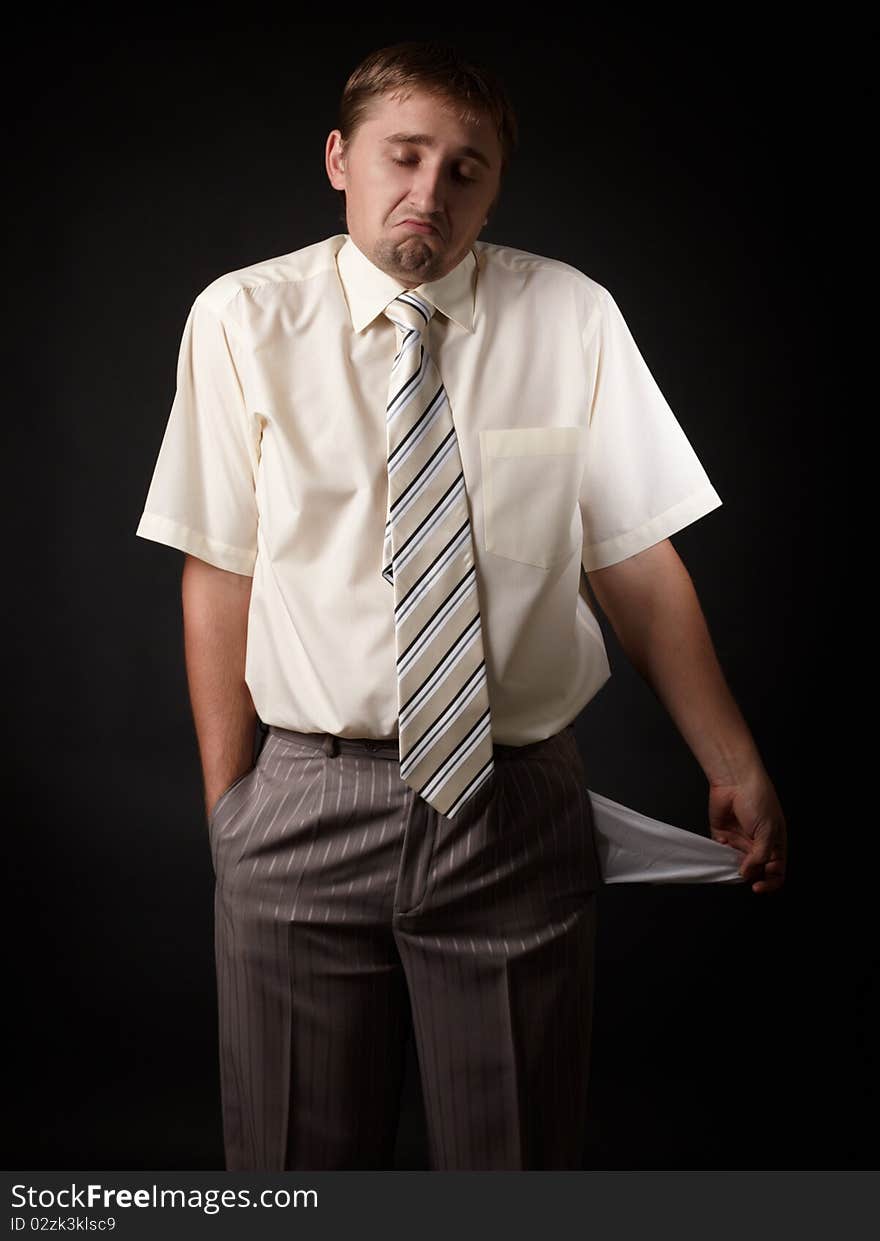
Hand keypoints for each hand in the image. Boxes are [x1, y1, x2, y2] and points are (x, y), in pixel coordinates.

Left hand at [708, 768, 786, 893]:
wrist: (735, 781)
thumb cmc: (758, 800)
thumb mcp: (767, 831)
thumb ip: (760, 856)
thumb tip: (748, 874)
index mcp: (775, 844)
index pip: (776, 872)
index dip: (770, 882)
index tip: (758, 887)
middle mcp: (758, 845)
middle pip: (755, 871)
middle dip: (749, 876)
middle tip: (742, 874)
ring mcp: (740, 841)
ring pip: (737, 865)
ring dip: (732, 869)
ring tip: (729, 866)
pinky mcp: (723, 835)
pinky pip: (720, 854)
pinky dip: (718, 858)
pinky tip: (719, 855)